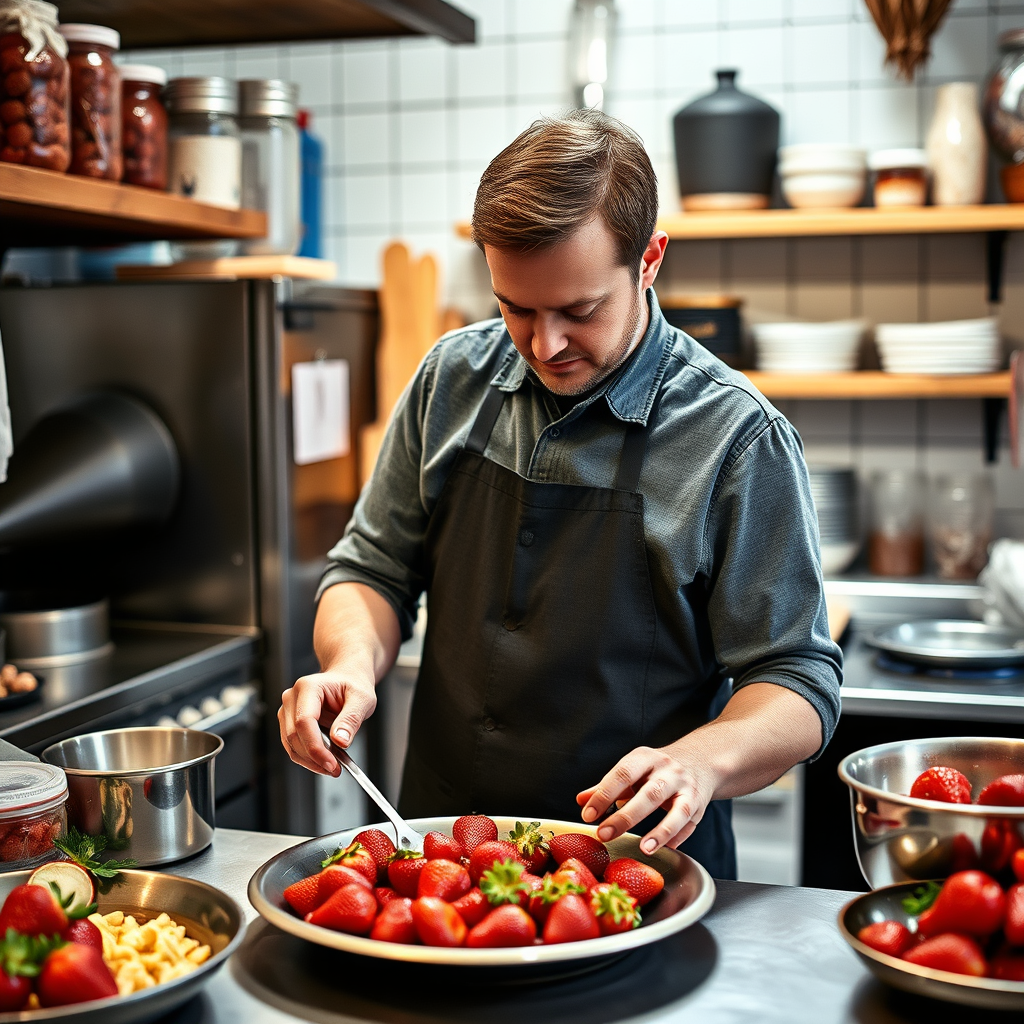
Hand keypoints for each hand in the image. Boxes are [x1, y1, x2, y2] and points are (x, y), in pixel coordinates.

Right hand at [278, 670, 376, 776]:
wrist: (347, 678)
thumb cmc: (353, 684)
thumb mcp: (362, 699)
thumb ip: (351, 719)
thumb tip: (340, 741)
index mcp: (308, 687)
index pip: (304, 721)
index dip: (315, 747)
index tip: (331, 763)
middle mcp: (292, 698)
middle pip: (294, 736)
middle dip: (314, 758)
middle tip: (335, 770)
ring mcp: (288, 710)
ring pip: (291, 744)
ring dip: (310, 761)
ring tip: (332, 767)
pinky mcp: (289, 723)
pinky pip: (294, 746)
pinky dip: (308, 757)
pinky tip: (324, 760)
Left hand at [576, 745, 718, 855]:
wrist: (698, 760)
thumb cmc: (657, 769)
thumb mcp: (632, 770)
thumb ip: (607, 786)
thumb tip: (582, 801)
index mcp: (645, 758)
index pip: (622, 774)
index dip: (604, 795)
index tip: (588, 815)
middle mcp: (668, 770)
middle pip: (649, 793)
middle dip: (625, 817)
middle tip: (604, 834)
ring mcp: (686, 787)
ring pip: (677, 810)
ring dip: (660, 831)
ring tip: (643, 848)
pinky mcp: (699, 804)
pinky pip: (688, 823)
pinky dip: (675, 837)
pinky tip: (660, 849)